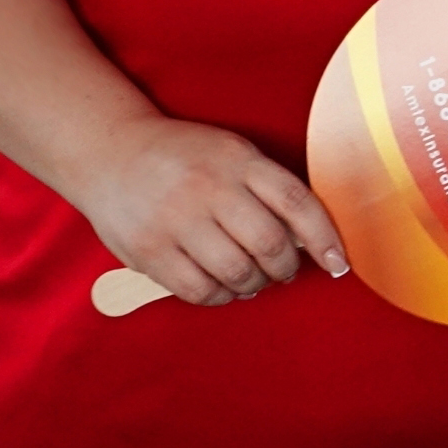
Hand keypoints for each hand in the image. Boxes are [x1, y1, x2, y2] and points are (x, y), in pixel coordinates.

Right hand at [69, 113, 348, 305]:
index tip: (339, 263)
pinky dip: (221, 296)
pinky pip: (200, 290)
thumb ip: (268, 188)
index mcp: (238, 160)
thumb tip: (311, 238)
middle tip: (283, 270)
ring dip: (255, 283)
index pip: (296, 202)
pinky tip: (223, 286)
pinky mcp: (149, 251)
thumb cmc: (183, 157)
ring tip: (253, 278)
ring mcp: (176, 220)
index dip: (325, 238)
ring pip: (238, 272)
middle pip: (270, 243)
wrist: (108, 151)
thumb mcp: (231, 153)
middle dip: (286, 267)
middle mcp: (209, 188)